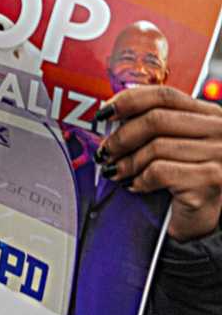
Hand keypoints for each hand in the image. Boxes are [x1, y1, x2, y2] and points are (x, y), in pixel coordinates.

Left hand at [97, 85, 221, 240]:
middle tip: (104, 152)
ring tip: (116, 172)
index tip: (104, 114)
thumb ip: (155, 126)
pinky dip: (140, 179)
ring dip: (126, 162)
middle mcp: (219, 130)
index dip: (128, 101)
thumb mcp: (174, 145)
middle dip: (121, 137)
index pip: (164, 95)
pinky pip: (160, 171)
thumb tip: (110, 116)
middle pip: (156, 120)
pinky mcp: (210, 180)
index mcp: (209, 115)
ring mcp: (219, 154)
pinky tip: (136, 186)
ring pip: (155, 147)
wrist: (204, 219)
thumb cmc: (184, 181)